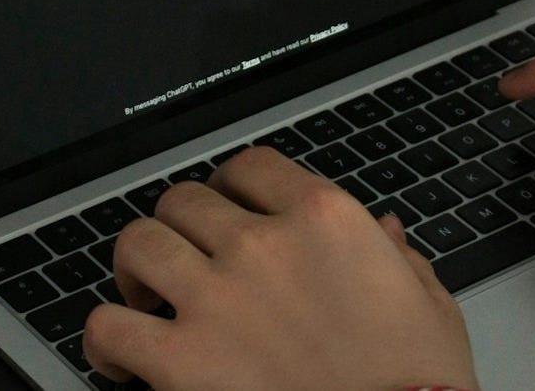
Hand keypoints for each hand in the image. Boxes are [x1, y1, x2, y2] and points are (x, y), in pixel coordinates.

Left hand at [83, 147, 477, 390]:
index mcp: (323, 219)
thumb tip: (385, 232)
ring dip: (137, 266)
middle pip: (185, 199)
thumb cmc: (419, 386)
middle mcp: (262, 245)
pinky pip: (108, 325)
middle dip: (183, 225)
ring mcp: (216, 299)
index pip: (250, 166)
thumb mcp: (429, 307)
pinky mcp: (182, 363)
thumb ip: (398, 258)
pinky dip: (105, 338)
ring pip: (138, 243)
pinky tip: (122, 355)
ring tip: (145, 292)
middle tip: (190, 254)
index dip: (232, 185)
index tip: (230, 206)